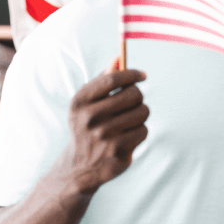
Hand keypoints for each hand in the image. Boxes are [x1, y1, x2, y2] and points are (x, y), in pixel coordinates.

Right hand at [59, 59, 148, 194]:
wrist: (80, 166)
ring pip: (143, 112)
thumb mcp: (88, 103)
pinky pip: (144, 130)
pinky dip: (140, 132)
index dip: (132, 74)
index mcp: (80, 102)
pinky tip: (127, 137)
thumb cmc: (88, 126)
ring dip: (140, 115)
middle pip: (134, 94)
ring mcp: (104, 136)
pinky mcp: (118, 151)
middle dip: (138, 97)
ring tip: (128, 122)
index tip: (143, 75)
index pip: (112, 78)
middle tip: (133, 103)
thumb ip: (103, 80)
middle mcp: (89, 118)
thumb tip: (118, 57)